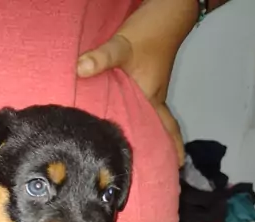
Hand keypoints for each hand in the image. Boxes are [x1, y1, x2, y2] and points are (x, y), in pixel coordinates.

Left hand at [76, 0, 197, 166]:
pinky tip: (114, 120)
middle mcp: (151, 97)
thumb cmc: (150, 32)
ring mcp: (146, 88)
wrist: (165, 10)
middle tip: (144, 172)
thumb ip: (101, 58)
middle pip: (156, 128)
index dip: (171, 148)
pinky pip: (134, 104)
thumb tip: (79, 70)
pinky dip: (127, 114)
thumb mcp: (123, 45)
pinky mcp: (139, 79)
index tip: (175, 169)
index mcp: (151, 97)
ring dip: (140, 133)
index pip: (165, 129)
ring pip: (144, 117)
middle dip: (154, 149)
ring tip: (125, 155)